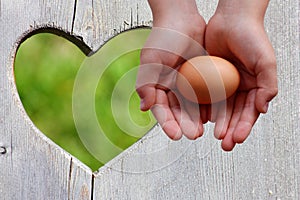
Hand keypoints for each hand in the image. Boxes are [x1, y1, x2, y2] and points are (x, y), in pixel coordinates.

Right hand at [136, 1, 206, 139]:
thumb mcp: (151, 60)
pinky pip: (205, 94)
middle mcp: (171, 87)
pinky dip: (209, 104)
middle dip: (185, 124)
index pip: (161, 109)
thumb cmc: (163, 37)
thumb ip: (146, 84)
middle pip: (178, 111)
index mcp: (156, 86)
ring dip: (198, 119)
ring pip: (192, 106)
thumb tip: (144, 107)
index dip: (167, 123)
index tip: (176, 134)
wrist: (182, 19)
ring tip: (204, 128)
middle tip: (193, 134)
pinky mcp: (201, 77)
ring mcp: (186, 83)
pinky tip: (214, 114)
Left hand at [205, 2, 277, 150]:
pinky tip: (199, 117)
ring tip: (211, 134)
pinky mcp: (209, 77)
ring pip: (218, 108)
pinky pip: (205, 95)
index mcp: (254, 86)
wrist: (231, 19)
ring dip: (216, 122)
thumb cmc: (252, 36)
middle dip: (229, 130)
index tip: (236, 139)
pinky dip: (202, 107)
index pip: (249, 112)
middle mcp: (239, 87)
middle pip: (234, 114)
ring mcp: (223, 83)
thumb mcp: (265, 61)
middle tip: (223, 143)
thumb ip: (268, 85)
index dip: (243, 126)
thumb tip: (263, 108)